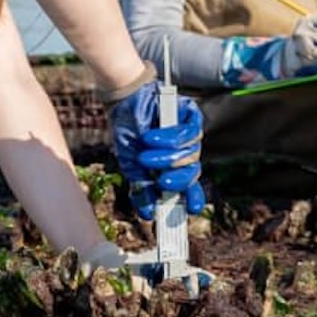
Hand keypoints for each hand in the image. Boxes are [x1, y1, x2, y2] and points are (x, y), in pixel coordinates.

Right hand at [108, 81, 205, 218]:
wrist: (123, 102)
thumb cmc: (128, 133)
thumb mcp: (131, 166)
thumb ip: (142, 188)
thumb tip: (148, 214)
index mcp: (172, 168)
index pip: (189, 187)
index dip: (193, 198)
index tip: (190, 210)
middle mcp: (184, 153)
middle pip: (192, 173)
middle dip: (176, 180)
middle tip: (161, 182)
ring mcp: (189, 135)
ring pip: (190, 155)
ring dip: (167, 158)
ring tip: (145, 152)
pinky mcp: (190, 116)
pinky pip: (188, 133)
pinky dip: (170, 138)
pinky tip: (153, 137)